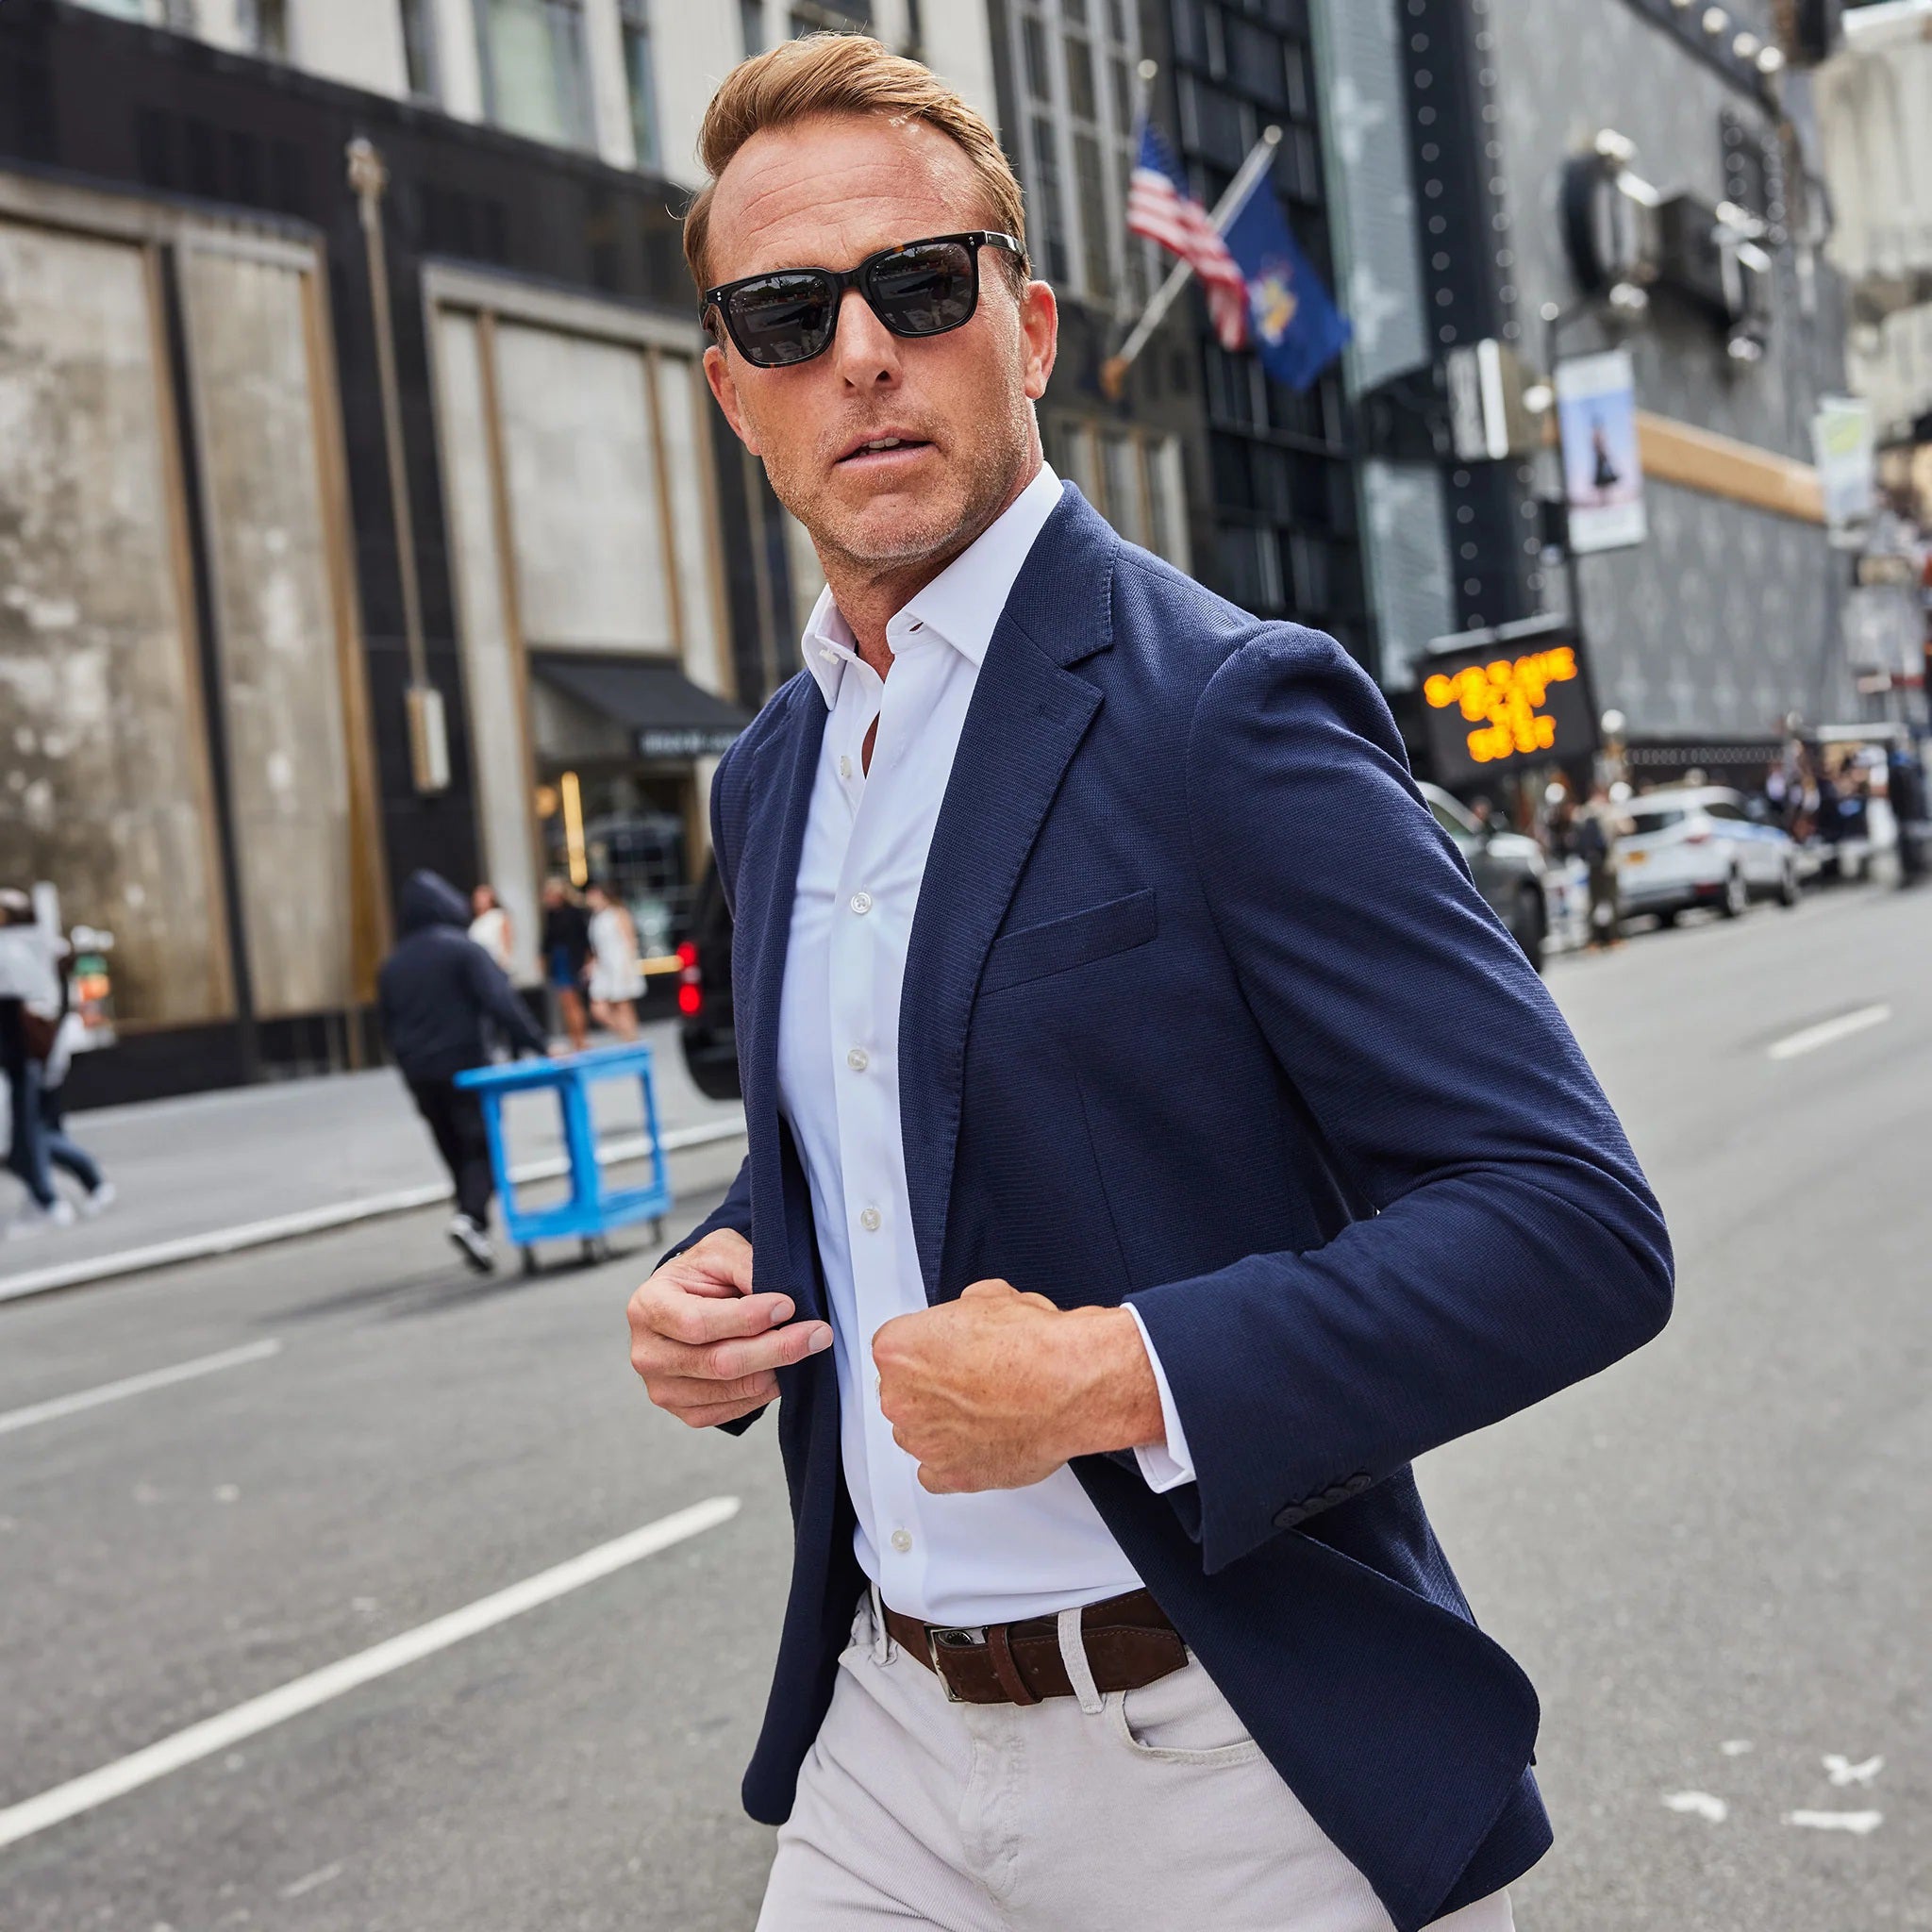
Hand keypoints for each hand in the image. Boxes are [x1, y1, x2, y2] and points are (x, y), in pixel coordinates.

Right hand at [627, 1229, 831, 1427]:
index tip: (787, 1305)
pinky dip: (764, 1390)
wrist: (687, 1303)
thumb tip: (777, 1298)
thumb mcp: (720, 1251)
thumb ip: (744, 1266)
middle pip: (719, 1363)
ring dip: (777, 1369)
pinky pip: (733, 1409)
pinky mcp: (685, 1412)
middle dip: (776, 1347)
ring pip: (733, 1389)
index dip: (747, 1318)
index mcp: (648, 1306)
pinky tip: (780, 1368)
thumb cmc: (702, 1275)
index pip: (698, 1323)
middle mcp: (648, 1354)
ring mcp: (663, 1389)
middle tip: (818, 1333)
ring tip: (804, 1345)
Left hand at [872, 1280, 1164, 1493]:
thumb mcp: (989, 1298)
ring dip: (943, 1424)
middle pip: (903, 1393)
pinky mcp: (952, 1475)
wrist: (1070, 1383)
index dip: (928, 1348)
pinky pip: (936, 1473)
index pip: (895, 1349)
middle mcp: (902, 1399)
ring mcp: (925, 1442)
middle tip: (974, 1379)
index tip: (948, 1351)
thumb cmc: (1033, 1345)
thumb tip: (969, 1316)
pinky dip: (954, 1461)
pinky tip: (979, 1443)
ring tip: (987, 1410)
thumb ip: (962, 1313)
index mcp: (899, 1350)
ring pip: (919, 1433)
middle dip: (933, 1386)